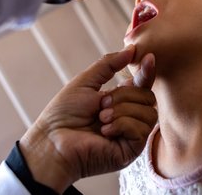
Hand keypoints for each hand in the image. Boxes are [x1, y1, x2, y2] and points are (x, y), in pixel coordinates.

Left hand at [19, 45, 156, 192]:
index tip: (148, 58)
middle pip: (147, 97)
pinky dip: (122, 125)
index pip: (142, 85)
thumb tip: (132, 49)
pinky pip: (141, 130)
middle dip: (123, 96)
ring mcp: (131, 135)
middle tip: (101, 105)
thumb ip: (109, 65)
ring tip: (101, 119)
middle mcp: (128, 118)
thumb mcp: (86, 82)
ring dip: (121, 111)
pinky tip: (104, 132)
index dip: (147, 72)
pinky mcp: (131, 151)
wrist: (53, 141)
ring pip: (148, 113)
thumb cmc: (64, 114)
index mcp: (119, 102)